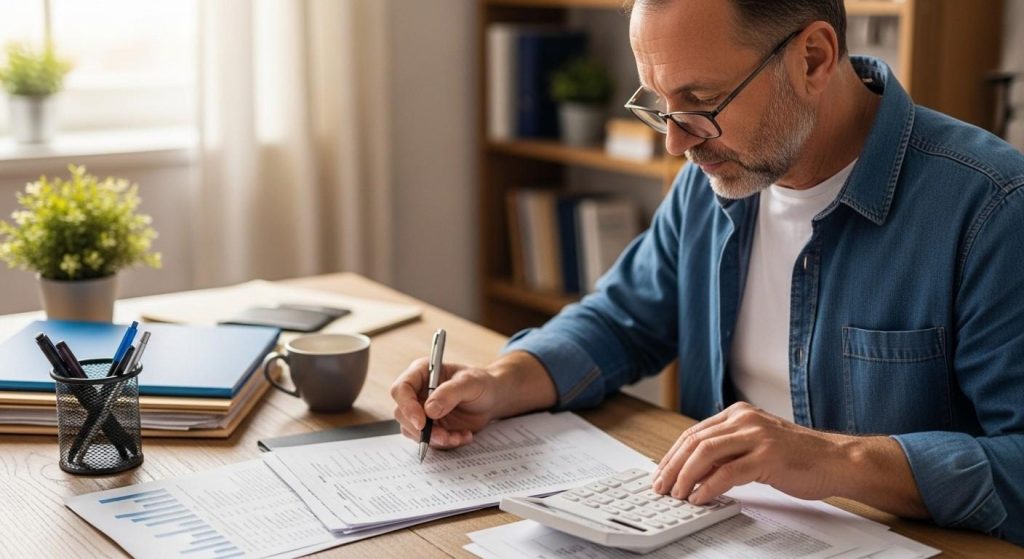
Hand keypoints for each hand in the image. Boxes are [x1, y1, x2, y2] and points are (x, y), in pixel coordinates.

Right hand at [390, 358, 503, 448]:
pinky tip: (463, 436)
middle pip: (402, 414)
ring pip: (414, 431)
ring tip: (460, 436)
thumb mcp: (470, 383)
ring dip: (436, 439)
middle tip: (444, 436)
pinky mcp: (430, 427)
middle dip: (422, 430)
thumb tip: (429, 410)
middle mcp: (417, 392)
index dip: (407, 406)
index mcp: (421, 373)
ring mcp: (421, 411)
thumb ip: (450, 393)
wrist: (491, 399)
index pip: (401, 389)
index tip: (422, 422)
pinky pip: (429, 441)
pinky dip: (446, 443)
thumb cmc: (480, 384)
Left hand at [653, 402, 848, 504]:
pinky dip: (709, 486)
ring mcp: (757, 436)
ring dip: (686, 476)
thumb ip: (728, 451)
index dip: (672, 455)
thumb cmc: (798, 457)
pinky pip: (728, 472)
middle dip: (673, 466)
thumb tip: (694, 470)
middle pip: (695, 441)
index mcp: (739, 414)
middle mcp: (745, 419)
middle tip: (662, 487)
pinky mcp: (768, 456)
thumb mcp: (756, 445)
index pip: (694, 433)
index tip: (661, 473)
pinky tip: (701, 497)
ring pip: (706, 453)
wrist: (836, 461)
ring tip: (678, 494)